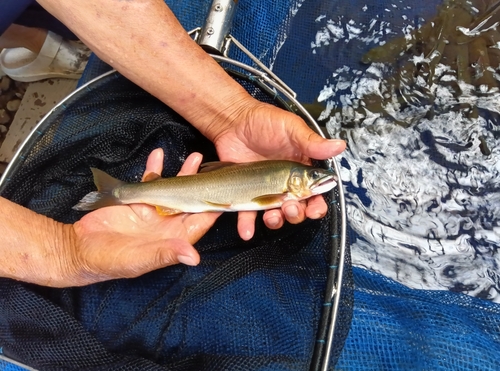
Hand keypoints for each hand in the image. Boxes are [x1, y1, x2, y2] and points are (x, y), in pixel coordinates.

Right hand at [67, 149, 220, 285]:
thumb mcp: (139, 260)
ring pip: (173, 189)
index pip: (200, 222)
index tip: (226, 192)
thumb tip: (194, 257)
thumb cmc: (109, 261)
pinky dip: (154, 169)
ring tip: (194, 157)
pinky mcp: (137, 201)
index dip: (213, 208)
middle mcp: (167, 224)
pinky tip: (158, 155)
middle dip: (201, 185)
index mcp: (173, 239)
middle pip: (190, 201)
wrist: (79, 249)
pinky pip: (149, 182)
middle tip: (212, 168)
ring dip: (182, 174)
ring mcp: (153, 211)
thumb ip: (165, 254)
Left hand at [209, 99, 345, 239]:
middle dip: (296, 213)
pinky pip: (248, 213)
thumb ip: (312, 141)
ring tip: (271, 217)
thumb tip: (338, 145)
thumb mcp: (291, 128)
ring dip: (276, 221)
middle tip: (291, 208)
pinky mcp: (247, 193)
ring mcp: (266, 189)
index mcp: (301, 168)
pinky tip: (247, 230)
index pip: (314, 192)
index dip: (317, 204)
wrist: (233, 120)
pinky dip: (248, 225)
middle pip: (297, 208)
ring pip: (275, 214)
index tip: (315, 209)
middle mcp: (285, 182)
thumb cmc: (263, 120)